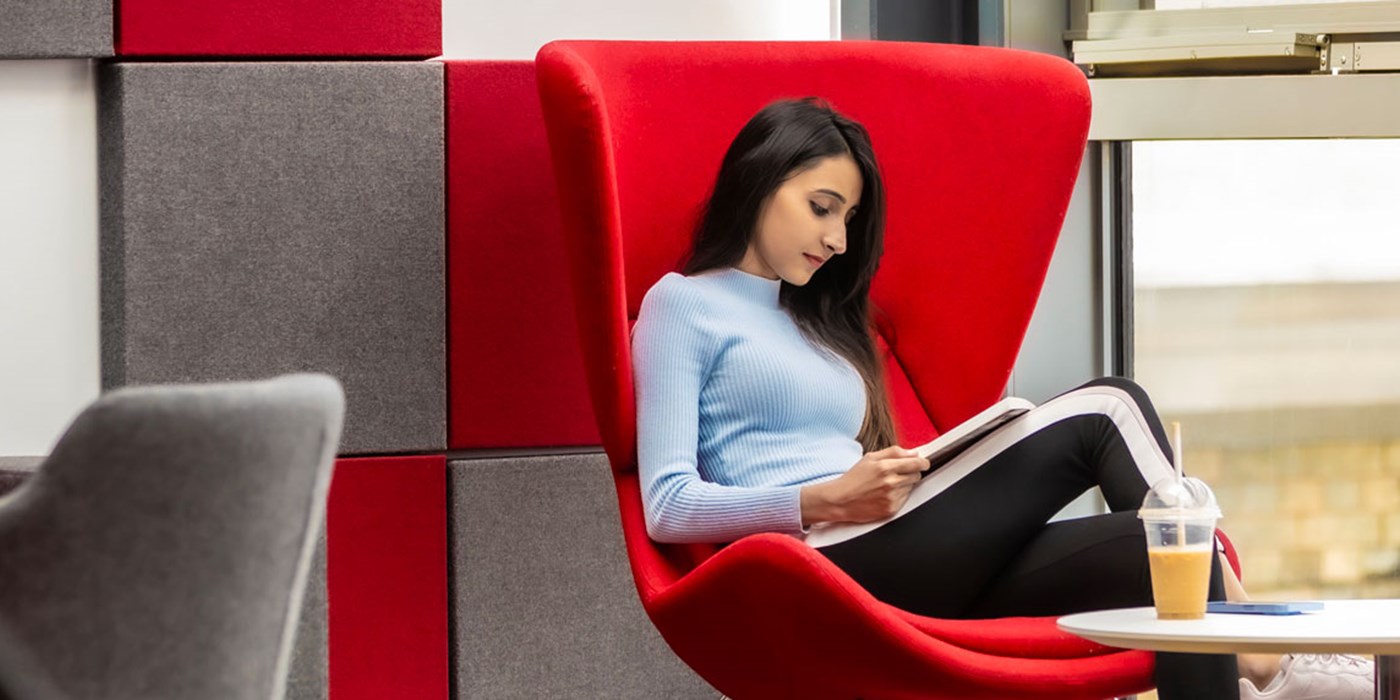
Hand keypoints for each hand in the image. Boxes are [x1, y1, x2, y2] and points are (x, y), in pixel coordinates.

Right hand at [800, 446, 929, 525]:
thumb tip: (914, 452)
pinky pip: (905, 500)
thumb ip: (894, 452)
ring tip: (886, 485)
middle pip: (916, 475)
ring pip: (911, 488)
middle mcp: (890, 482)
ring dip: (904, 485)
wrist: (840, 500)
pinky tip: (884, 494)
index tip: (923, 463)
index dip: (923, 462)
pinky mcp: (891, 509)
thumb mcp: (870, 458)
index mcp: (885, 467)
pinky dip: (898, 496)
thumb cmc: (853, 479)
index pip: (916, 463)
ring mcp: (891, 497)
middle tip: (897, 474)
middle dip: (911, 473)